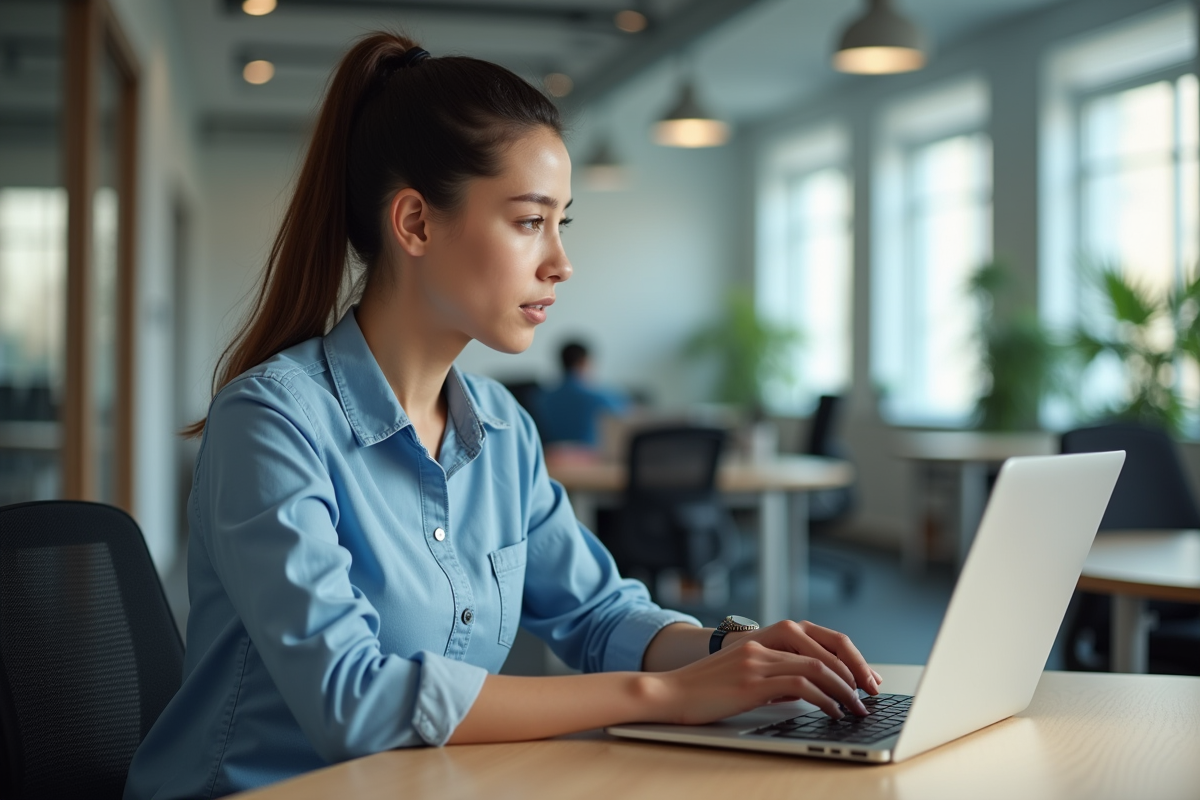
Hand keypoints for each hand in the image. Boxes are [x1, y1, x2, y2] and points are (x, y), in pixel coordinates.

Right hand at [643, 639, 868, 725]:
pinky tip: (832, 712)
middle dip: (854, 672)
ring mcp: (757, 661)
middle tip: (870, 693)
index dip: (847, 657)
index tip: (864, 678)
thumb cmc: (701, 690)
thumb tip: (804, 692)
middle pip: (825, 649)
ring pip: (817, 667)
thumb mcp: (742, 677)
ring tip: (857, 708)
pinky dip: (824, 699)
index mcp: (763, 639)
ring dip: (844, 689)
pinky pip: (800, 686)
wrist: (666, 692)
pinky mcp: (751, 682)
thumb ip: (772, 677)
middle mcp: (763, 644)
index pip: (819, 638)